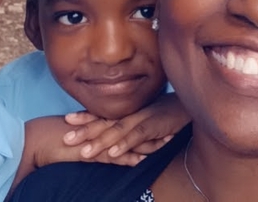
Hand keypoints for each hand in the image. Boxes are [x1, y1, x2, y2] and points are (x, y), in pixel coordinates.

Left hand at [62, 93, 188, 159]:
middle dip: (84, 130)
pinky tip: (112, 153)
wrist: (192, 103)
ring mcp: (143, 118)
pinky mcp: (155, 126)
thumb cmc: (169, 111)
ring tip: (84, 152)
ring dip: (99, 141)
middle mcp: (132, 112)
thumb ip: (133, 123)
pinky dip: (124, 145)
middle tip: (66, 137)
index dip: (85, 116)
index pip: (104, 113)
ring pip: (117, 130)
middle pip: (105, 121)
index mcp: (129, 110)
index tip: (67, 120)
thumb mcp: (148, 116)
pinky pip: (136, 137)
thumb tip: (117, 134)